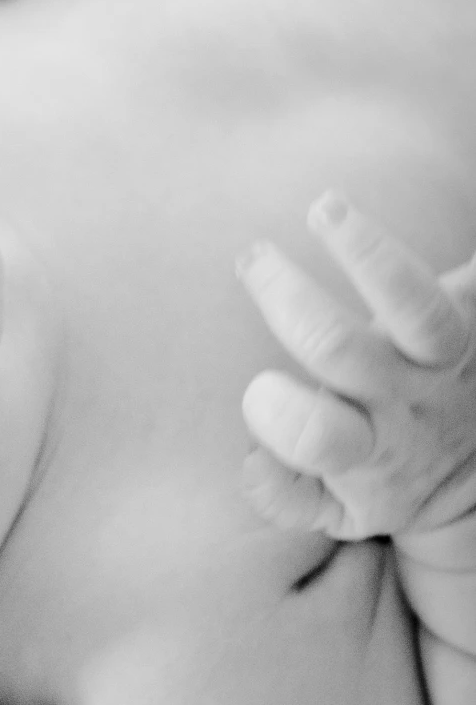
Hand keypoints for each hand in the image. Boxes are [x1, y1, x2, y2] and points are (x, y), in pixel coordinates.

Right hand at [239, 192, 475, 539]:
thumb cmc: (388, 479)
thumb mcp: (339, 514)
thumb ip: (284, 494)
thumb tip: (250, 460)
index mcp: (366, 451)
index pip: (318, 435)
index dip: (278, 414)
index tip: (257, 387)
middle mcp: (407, 399)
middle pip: (342, 348)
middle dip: (288, 299)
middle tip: (253, 259)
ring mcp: (448, 356)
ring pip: (415, 304)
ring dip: (366, 251)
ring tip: (325, 209)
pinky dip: (469, 261)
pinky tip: (430, 190)